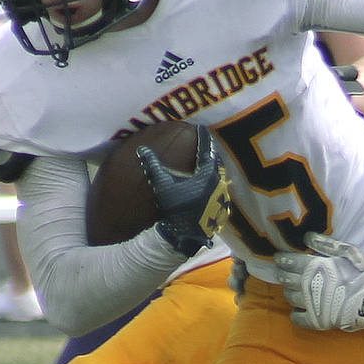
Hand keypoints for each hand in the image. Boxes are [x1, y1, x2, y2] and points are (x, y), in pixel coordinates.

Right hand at [142, 125, 230, 254]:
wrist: (187, 235)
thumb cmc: (176, 208)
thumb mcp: (162, 184)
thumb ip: (153, 165)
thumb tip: (142, 149)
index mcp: (207, 173)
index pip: (206, 150)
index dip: (203, 138)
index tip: (201, 128)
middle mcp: (218, 182)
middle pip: (216, 161)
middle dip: (210, 152)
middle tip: (205, 144)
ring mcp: (221, 196)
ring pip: (220, 175)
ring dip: (214, 167)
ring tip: (208, 162)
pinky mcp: (221, 208)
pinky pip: (220, 188)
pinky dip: (215, 182)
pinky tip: (211, 185)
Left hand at [275, 233, 363, 330]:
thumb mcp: (348, 251)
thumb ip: (325, 245)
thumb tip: (306, 237)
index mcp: (315, 267)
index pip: (290, 262)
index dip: (283, 260)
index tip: (280, 259)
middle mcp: (309, 285)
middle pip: (286, 280)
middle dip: (283, 275)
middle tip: (283, 273)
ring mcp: (312, 304)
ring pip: (290, 297)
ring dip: (290, 291)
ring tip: (294, 289)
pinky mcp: (317, 320)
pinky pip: (298, 319)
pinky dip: (295, 314)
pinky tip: (299, 310)